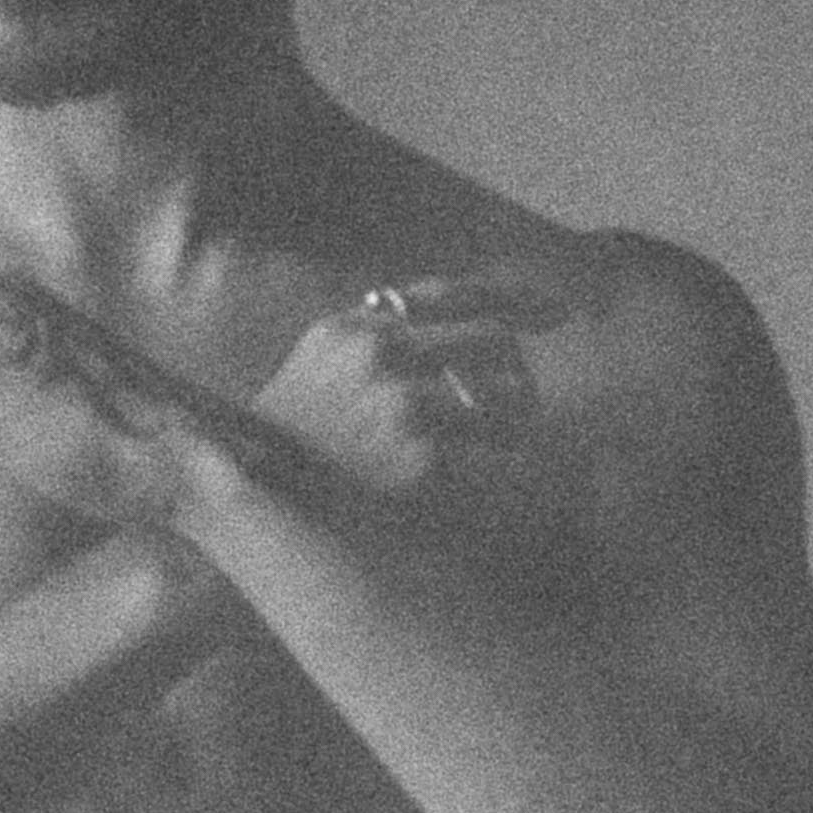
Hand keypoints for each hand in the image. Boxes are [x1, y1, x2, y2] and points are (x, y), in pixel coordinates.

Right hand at [245, 275, 570, 507]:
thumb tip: (459, 336)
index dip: (517, 300)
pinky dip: (510, 469)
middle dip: (518, 377)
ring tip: (503, 457)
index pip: (455, 294)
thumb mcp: (317, 376)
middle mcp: (379, 353)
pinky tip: (497, 492)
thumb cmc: (291, 456)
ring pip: (509, 396)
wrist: (253, 518)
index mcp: (353, 329)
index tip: (558, 313)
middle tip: (522, 410)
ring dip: (518, 426)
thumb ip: (376, 343)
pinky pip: (500, 451)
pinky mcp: (423, 456)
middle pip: (494, 342)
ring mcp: (402, 403)